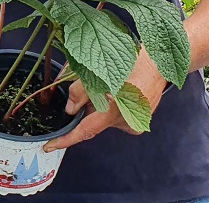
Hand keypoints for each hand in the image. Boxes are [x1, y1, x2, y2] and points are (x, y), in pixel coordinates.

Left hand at [43, 49, 166, 151]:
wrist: (158, 65)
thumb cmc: (133, 62)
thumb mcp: (99, 70)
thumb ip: (80, 91)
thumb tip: (70, 109)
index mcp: (117, 108)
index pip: (85, 130)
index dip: (66, 140)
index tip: (50, 146)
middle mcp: (127, 121)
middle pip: (92, 121)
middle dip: (85, 109)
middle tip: (91, 89)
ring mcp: (134, 124)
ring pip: (103, 118)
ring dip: (99, 106)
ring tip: (110, 87)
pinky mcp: (137, 123)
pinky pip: (114, 118)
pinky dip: (109, 108)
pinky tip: (118, 94)